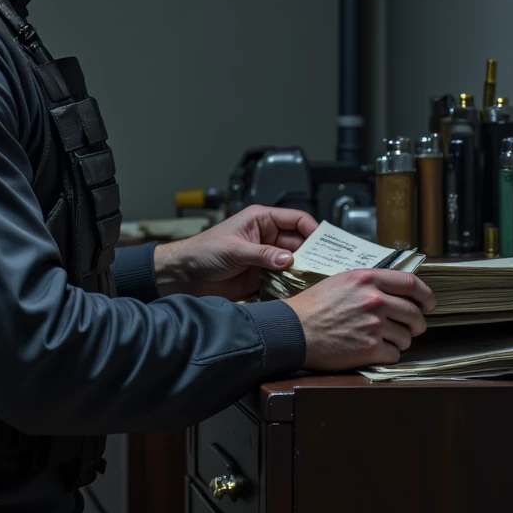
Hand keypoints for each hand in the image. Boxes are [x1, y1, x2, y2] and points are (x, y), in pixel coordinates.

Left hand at [153, 204, 318, 301]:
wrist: (182, 276)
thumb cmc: (201, 252)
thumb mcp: (233, 250)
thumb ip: (262, 255)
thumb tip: (288, 260)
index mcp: (261, 220)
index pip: (296, 220)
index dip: (313, 230)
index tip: (327, 245)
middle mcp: (267, 238)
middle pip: (300, 244)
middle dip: (314, 254)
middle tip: (329, 267)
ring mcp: (265, 259)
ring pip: (294, 264)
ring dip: (304, 272)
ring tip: (319, 281)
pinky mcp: (261, 278)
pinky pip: (283, 280)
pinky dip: (292, 286)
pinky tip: (301, 292)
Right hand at [286, 269, 436, 369]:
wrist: (292, 330)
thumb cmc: (312, 307)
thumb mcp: (341, 281)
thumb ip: (369, 283)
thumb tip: (395, 290)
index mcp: (368, 279)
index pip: (412, 284)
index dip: (426, 295)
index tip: (429, 303)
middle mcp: (374, 300)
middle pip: (414, 313)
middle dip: (417, 324)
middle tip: (411, 328)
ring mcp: (373, 325)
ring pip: (406, 337)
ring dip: (399, 341)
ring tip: (382, 340)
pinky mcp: (369, 348)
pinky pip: (394, 354)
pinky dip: (387, 355)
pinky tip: (372, 351)